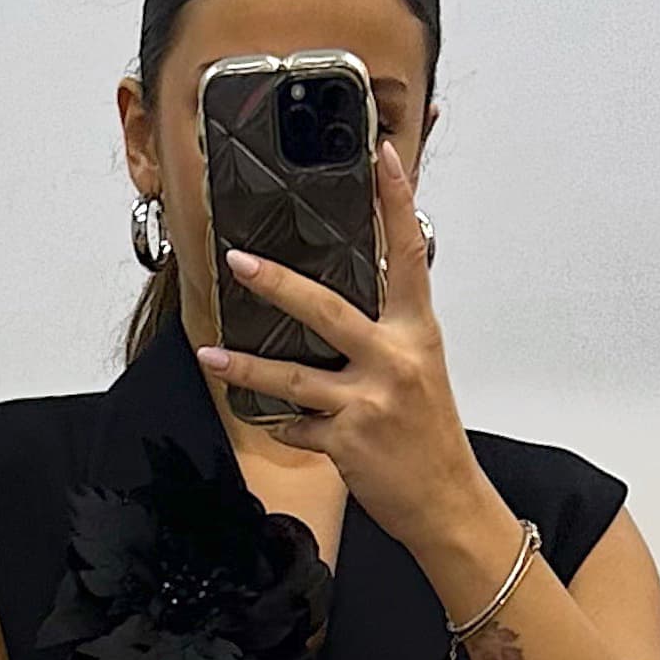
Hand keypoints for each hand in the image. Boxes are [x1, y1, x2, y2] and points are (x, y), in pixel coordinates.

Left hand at [196, 138, 490, 568]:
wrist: (447, 502)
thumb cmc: (431, 436)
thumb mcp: (421, 371)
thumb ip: (387, 335)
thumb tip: (346, 307)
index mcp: (418, 333)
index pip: (408, 254)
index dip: (395, 201)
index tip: (380, 157)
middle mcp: (394, 361)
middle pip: (327, 309)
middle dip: (277, 284)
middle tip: (239, 261)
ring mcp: (368, 402)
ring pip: (293, 376)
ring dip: (246, 366)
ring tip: (212, 353)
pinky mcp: (346, 441)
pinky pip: (296, 425)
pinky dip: (280, 423)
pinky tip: (267, 418)